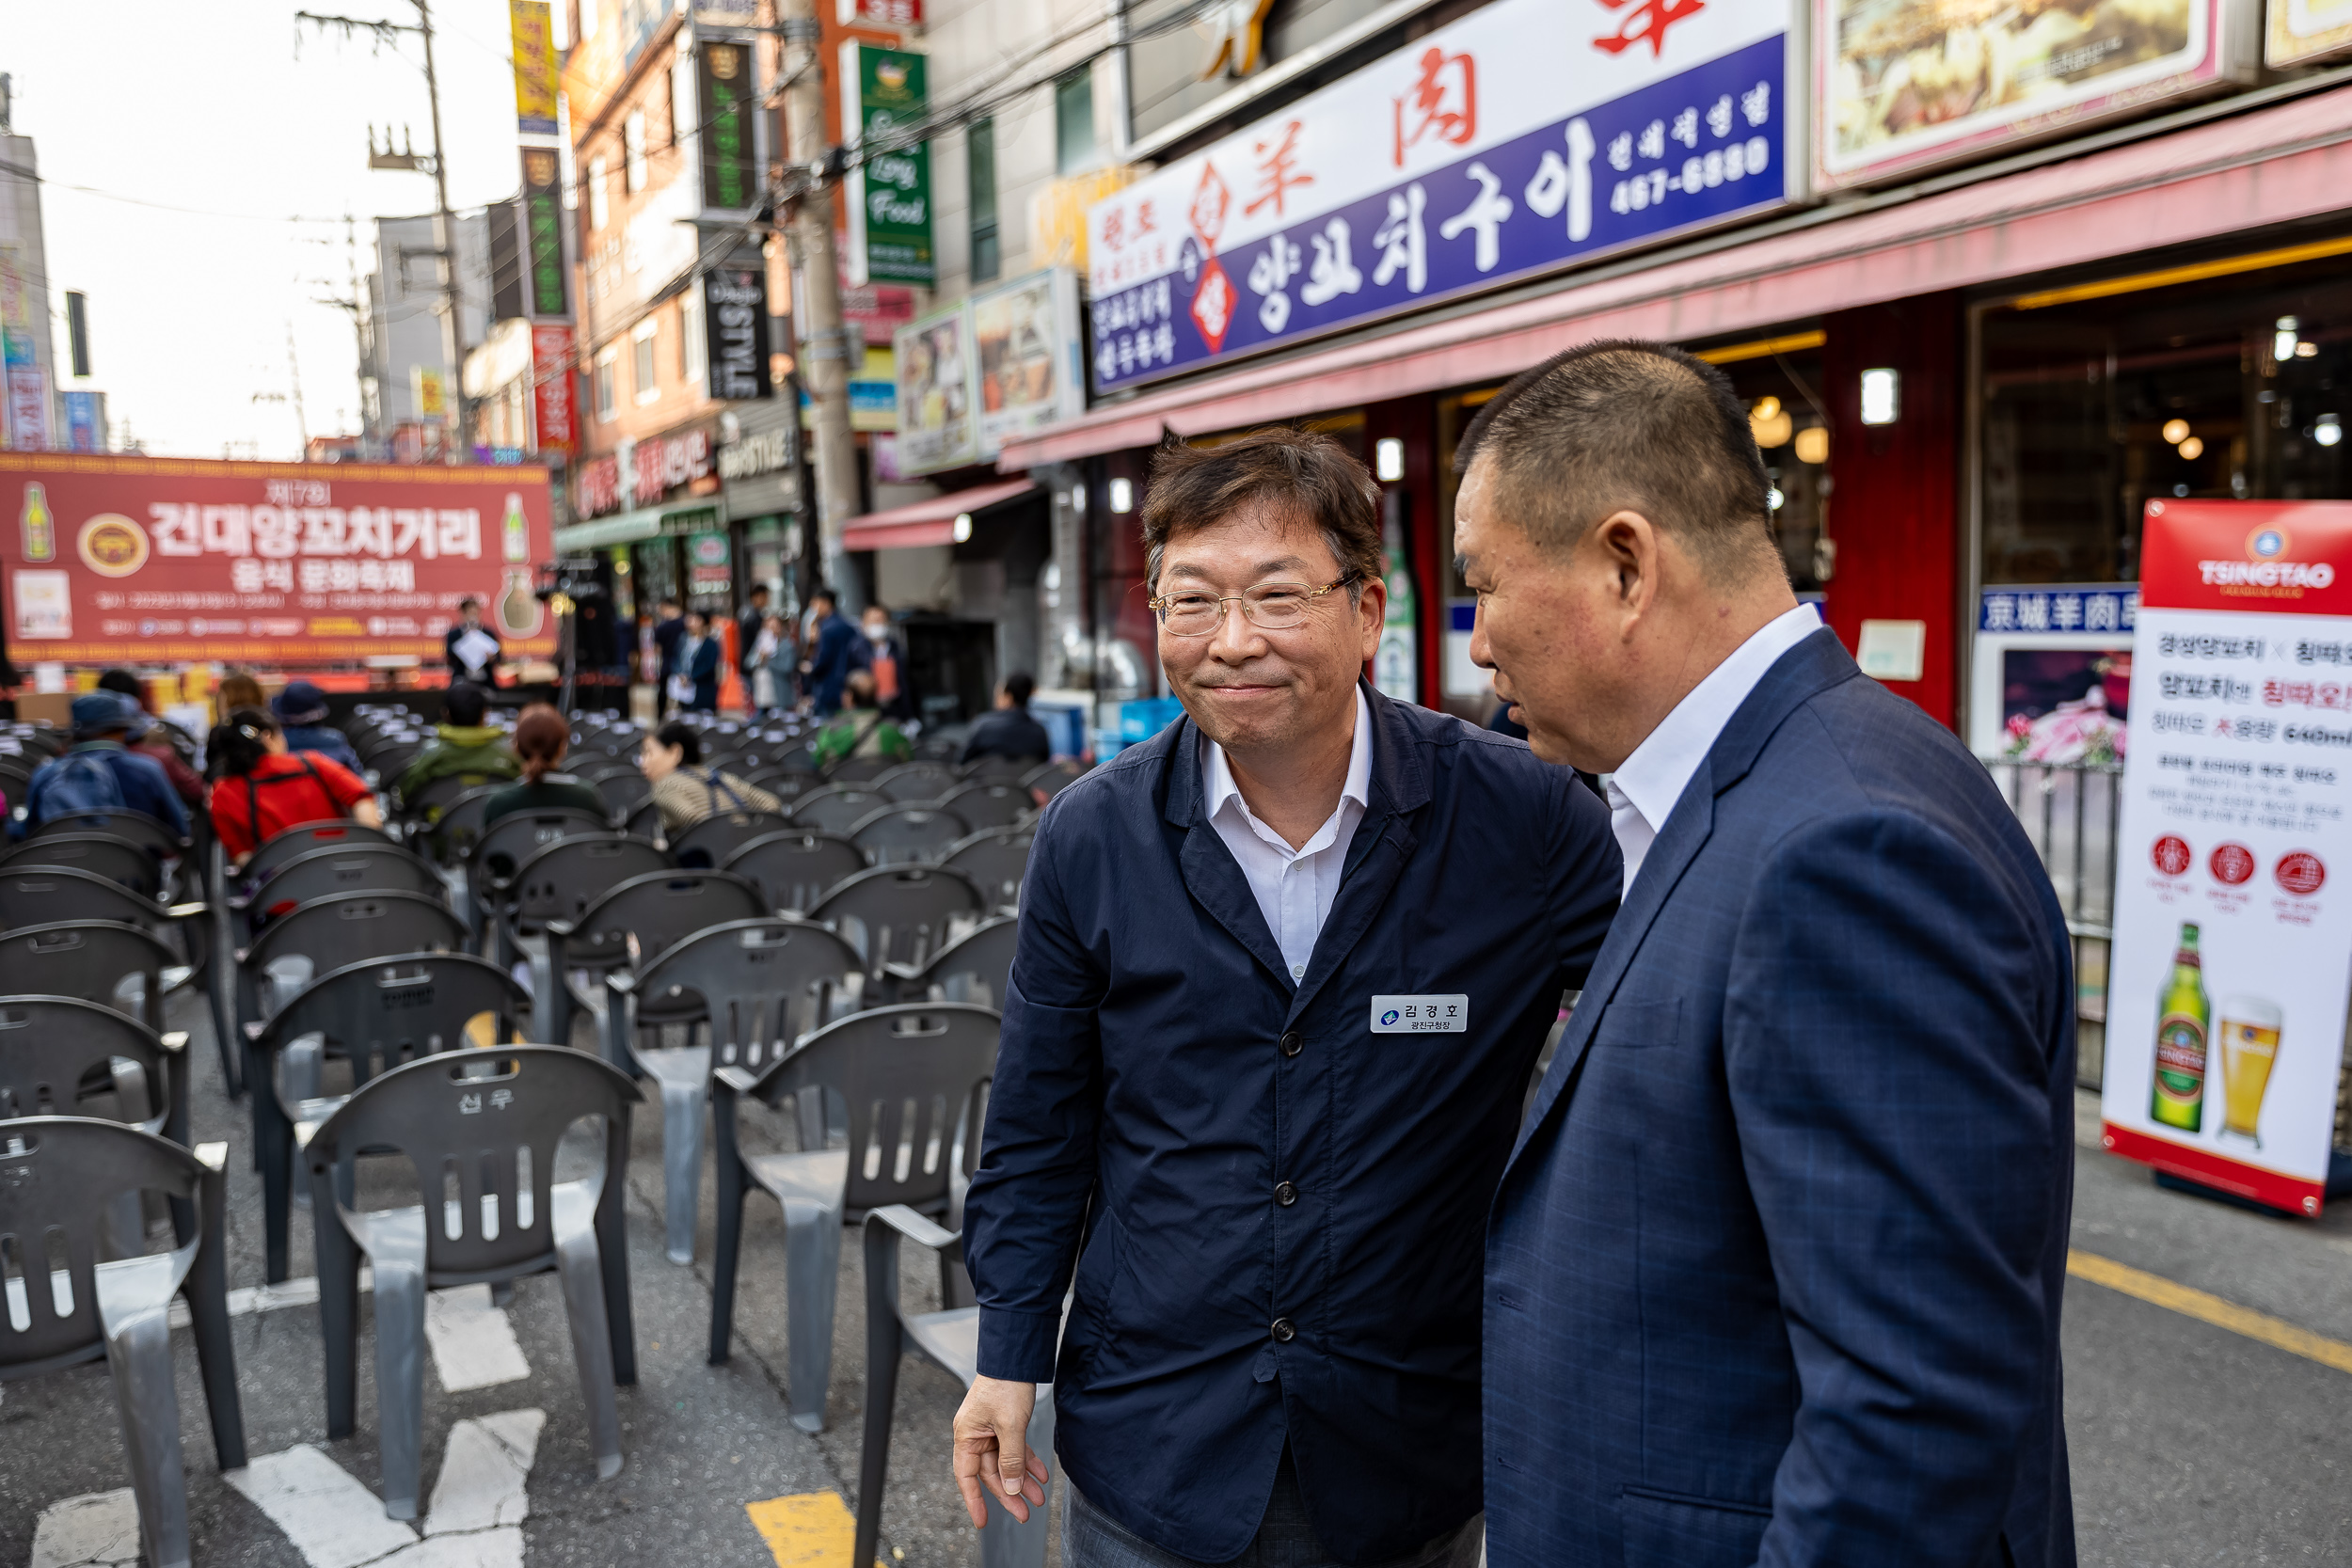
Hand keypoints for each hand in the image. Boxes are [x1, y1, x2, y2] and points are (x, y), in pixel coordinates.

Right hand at [953, 1375, 1047, 1527]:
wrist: (1016, 1356)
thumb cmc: (1005, 1385)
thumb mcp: (1010, 1426)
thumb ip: (1011, 1459)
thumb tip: (1011, 1488)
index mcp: (966, 1436)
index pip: (966, 1476)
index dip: (974, 1501)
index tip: (982, 1522)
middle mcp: (975, 1435)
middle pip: (991, 1473)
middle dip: (1010, 1493)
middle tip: (1025, 1513)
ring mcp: (990, 1430)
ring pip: (1006, 1463)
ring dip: (1022, 1479)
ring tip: (1039, 1497)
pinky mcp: (1004, 1424)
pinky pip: (1015, 1449)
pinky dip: (1027, 1461)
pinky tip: (1041, 1474)